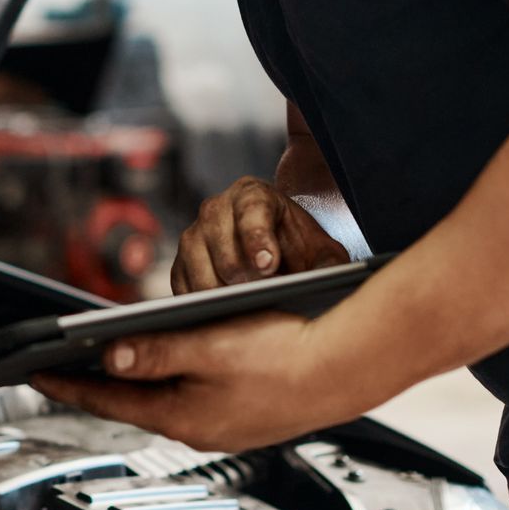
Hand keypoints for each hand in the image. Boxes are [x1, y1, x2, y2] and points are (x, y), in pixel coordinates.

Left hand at [29, 310, 367, 452]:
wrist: (350, 367)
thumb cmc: (286, 353)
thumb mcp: (209, 345)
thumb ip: (156, 353)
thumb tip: (107, 357)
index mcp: (183, 417)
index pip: (108, 400)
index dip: (65, 384)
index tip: (32, 371)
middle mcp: (199, 430)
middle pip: (131, 404)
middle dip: (94, 385)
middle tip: (57, 367)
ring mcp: (223, 427)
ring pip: (163, 403)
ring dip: (134, 383)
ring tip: (101, 363)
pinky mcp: (245, 418)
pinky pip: (192, 400)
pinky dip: (170, 382)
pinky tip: (167, 365)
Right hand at [172, 177, 349, 293]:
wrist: (274, 247)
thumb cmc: (297, 247)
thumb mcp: (321, 250)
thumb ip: (329, 263)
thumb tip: (329, 281)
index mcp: (252, 195)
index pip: (251, 214)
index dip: (258, 240)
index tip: (269, 266)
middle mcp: (215, 209)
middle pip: (223, 250)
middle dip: (245, 279)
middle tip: (264, 296)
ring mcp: (192, 236)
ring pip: (200, 273)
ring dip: (223, 296)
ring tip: (247, 308)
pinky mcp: (179, 264)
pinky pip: (184, 289)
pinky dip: (202, 306)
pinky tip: (225, 314)